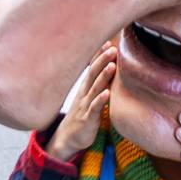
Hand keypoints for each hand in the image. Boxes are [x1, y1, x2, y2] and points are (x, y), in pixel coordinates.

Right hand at [46, 42, 116, 160]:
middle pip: (93, 74)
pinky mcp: (88, 119)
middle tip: (112, 48)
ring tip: (112, 65)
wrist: (68, 138)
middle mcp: (84, 93)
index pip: (92, 67)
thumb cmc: (82, 115)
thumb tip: (108, 67)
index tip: (108, 41)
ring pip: (95, 88)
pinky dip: (100, 100)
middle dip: (102, 60)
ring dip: (103, 76)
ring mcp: (85, 105)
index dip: (99, 55)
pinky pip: (95, 108)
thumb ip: (97, 82)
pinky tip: (107, 93)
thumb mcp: (88, 96)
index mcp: (85, 87)